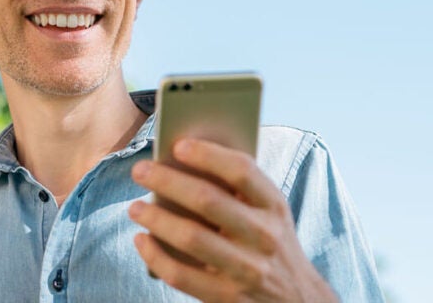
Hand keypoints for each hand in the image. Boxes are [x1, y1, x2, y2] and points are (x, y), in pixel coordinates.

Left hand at [128, 138, 337, 302]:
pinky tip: (141, 240)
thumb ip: (238, 188)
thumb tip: (182, 161)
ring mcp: (247, 269)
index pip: (241, 171)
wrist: (298, 298)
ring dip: (155, 218)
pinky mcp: (227, 297)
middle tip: (139, 170)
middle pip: (208, 200)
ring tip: (134, 207)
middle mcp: (263, 235)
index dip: (208, 155)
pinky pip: (181, 275)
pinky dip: (155, 255)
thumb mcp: (269, 211)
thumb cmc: (269, 240)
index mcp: (273, 205)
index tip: (177, 145)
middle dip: (167, 181)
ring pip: (191, 237)